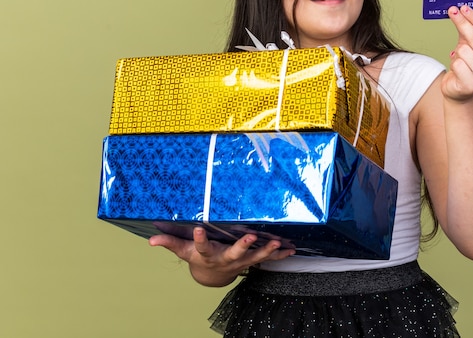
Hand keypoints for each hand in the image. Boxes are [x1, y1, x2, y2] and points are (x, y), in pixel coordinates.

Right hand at [149, 227, 295, 286]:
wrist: (212, 275)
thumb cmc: (198, 258)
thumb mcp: (183, 251)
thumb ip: (170, 243)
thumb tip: (151, 240)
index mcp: (206, 254)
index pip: (201, 246)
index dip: (199, 238)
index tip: (199, 227)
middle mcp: (224, 259)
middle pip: (234, 254)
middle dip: (242, 246)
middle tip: (250, 238)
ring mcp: (240, 261)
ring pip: (255, 257)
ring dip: (267, 251)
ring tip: (277, 243)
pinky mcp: (251, 261)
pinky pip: (267, 260)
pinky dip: (279, 255)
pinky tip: (291, 249)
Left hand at [443, 5, 472, 100]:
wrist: (460, 91)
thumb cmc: (467, 66)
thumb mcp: (471, 46)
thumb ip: (470, 30)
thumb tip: (461, 11)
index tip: (463, 8)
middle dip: (462, 22)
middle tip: (452, 10)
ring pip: (464, 50)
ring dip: (457, 51)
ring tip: (460, 58)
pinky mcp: (470, 84)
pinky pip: (456, 63)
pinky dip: (453, 62)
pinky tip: (457, 69)